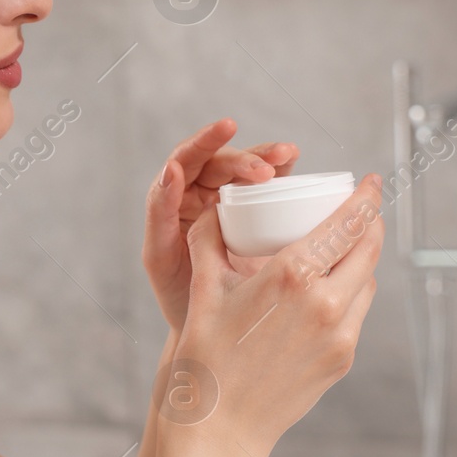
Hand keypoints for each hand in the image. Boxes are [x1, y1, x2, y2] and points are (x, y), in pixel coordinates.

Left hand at [143, 118, 299, 331]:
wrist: (208, 330)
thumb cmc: (177, 297)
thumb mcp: (160, 256)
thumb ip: (160, 212)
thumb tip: (171, 167)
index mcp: (175, 199)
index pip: (188, 159)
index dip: (206, 140)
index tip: (227, 127)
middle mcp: (203, 194)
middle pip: (224, 163)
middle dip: (245, 159)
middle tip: (264, 172)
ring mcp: (234, 204)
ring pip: (250, 171)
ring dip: (269, 158)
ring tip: (288, 155)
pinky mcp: (260, 216)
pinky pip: (272, 189)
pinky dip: (284, 175)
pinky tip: (296, 166)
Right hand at [169, 174, 383, 456]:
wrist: (219, 425)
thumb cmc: (205, 356)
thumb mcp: (203, 287)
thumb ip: (210, 241)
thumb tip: (216, 213)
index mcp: (292, 275)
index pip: (348, 223)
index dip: (366, 198)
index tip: (370, 183)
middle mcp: (325, 302)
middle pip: (370, 248)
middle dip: (370, 224)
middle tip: (361, 212)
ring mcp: (339, 334)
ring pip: (366, 283)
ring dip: (359, 262)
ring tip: (339, 253)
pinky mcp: (341, 359)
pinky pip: (355, 315)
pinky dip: (347, 296)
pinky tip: (324, 295)